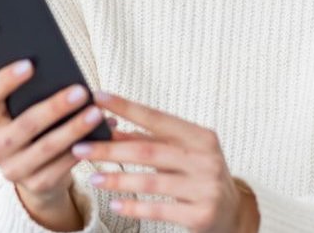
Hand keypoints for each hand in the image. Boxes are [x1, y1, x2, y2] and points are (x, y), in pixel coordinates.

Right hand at [0, 60, 105, 212]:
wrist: (36, 172)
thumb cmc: (35, 128)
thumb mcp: (26, 112)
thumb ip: (35, 95)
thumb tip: (65, 75)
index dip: (5, 79)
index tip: (30, 64)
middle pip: (25, 124)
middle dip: (54, 107)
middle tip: (80, 91)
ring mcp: (14, 170)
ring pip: (47, 147)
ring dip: (74, 129)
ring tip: (96, 112)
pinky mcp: (37, 185)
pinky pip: (62, 166)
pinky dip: (82, 149)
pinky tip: (100, 135)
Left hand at [72, 90, 257, 231]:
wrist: (232, 215)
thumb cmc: (200, 177)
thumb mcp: (182, 153)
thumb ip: (151, 141)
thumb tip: (111, 126)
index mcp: (201, 136)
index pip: (157, 118)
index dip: (126, 107)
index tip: (97, 97)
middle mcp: (206, 159)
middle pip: (148, 150)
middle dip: (110, 148)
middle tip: (80, 147)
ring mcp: (206, 188)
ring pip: (151, 181)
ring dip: (117, 178)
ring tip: (93, 177)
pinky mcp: (201, 215)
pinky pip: (159, 209)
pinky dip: (134, 207)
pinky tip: (115, 203)